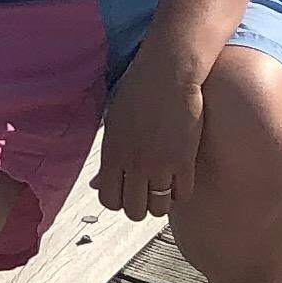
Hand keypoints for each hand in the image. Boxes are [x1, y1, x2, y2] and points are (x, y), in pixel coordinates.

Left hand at [94, 60, 203, 220]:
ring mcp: (159, 164)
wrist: (168, 73)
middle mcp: (133, 163)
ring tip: (163, 187)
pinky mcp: (185, 160)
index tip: (126, 191)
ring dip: (161, 202)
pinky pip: (182, 195)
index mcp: (112, 153)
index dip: (118, 201)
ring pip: (159, 208)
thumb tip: (96, 184)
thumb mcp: (113, 122)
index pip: (109, 199)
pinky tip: (179, 179)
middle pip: (134, 209)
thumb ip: (108, 157)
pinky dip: (180, 193)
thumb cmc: (138, 91)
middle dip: (139, 206)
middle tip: (146, 192)